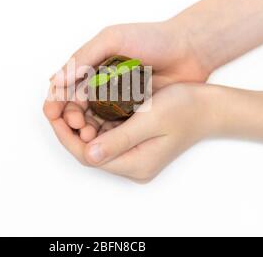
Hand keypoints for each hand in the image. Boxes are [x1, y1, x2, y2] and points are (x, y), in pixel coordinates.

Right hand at [44, 22, 210, 142]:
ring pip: (93, 119)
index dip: (56, 101)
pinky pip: (114, 124)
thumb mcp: (113, 39)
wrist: (189, 49)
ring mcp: (117, 98)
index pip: (64, 87)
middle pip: (76, 106)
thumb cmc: (152, 38)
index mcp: (91, 64)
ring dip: (86, 128)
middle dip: (71, 117)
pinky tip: (104, 137)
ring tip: (87, 134)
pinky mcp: (133, 110)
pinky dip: (106, 131)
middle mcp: (101, 83)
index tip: (53, 112)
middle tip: (76, 125)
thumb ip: (84, 57)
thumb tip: (55, 80)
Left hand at [46, 84, 216, 182]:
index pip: (87, 155)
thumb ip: (118, 140)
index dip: (65, 134)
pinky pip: (107, 131)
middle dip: (70, 126)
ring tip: (70, 99)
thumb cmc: (185, 110)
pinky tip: (88, 101)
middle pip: (88, 148)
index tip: (52, 112)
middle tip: (56, 103)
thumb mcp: (150, 121)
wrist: (210, 106)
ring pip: (96, 138)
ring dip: (82, 120)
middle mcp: (131, 163)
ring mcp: (133, 152)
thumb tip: (87, 153)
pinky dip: (95, 117)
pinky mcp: (135, 140)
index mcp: (134, 163)